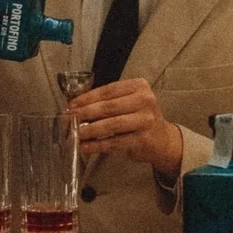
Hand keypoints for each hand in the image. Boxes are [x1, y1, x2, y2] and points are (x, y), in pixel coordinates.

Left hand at [67, 78, 182, 178]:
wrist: (162, 139)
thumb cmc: (140, 118)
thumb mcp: (129, 102)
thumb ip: (108, 101)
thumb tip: (77, 106)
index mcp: (139, 86)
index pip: (108, 90)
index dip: (87, 98)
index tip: (71, 105)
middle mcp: (145, 100)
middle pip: (108, 107)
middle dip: (85, 113)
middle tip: (69, 119)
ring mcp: (145, 120)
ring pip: (111, 124)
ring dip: (90, 130)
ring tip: (75, 134)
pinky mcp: (142, 140)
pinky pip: (115, 142)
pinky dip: (98, 145)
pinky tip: (85, 147)